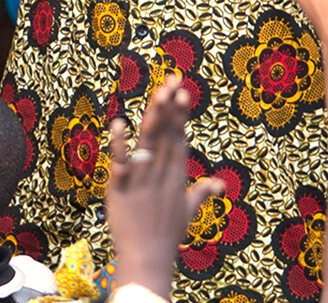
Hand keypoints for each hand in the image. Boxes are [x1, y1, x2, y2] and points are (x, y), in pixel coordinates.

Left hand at [107, 78, 222, 298]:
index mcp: (176, 175)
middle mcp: (161, 173)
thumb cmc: (167, 234)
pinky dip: (119, 143)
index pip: (179, 137)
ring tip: (157, 93)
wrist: (148, 257)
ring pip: (148, 142)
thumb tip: (218, 183)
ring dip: (152, 117)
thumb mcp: (188, 211)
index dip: (179, 113)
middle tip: (172, 80)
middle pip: (166, 134)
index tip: (181, 90)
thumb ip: (201, 193)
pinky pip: (120, 162)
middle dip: (170, 106)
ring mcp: (141, 179)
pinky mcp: (120, 187)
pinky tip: (119, 123)